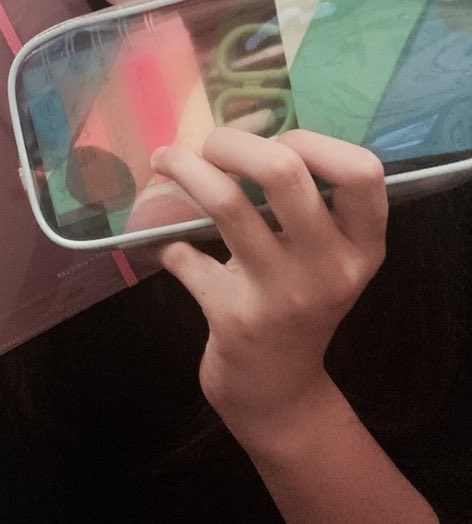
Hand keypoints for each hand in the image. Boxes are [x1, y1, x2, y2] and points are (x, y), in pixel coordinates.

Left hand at [153, 128, 386, 450]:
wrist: (278, 390)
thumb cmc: (299, 303)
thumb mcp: (325, 258)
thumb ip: (306, 205)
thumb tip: (246, 134)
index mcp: (362, 245)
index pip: (362, 172)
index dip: (313, 141)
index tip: (276, 141)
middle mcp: (331, 268)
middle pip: (284, 173)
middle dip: (232, 142)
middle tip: (208, 143)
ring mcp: (282, 294)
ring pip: (226, 204)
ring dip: (184, 170)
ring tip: (164, 157)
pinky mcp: (234, 317)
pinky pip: (185, 256)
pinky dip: (164, 242)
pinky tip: (162, 244)